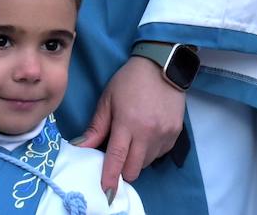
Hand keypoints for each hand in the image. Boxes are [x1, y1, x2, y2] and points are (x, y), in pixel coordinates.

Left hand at [74, 56, 185, 200]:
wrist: (163, 65)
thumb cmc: (130, 80)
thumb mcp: (108, 99)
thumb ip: (96, 127)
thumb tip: (80, 148)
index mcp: (128, 123)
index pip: (117, 158)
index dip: (110, 177)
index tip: (105, 190)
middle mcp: (148, 132)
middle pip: (134, 169)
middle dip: (123, 170)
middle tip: (118, 158)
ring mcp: (164, 134)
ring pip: (146, 163)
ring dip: (137, 159)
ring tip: (133, 140)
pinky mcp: (176, 133)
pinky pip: (160, 153)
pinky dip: (151, 151)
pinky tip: (147, 135)